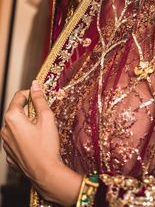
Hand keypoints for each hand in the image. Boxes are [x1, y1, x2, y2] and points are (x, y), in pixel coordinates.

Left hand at [1, 81, 81, 204]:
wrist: (45, 173)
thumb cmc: (47, 145)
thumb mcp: (46, 117)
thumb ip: (39, 99)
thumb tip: (35, 85)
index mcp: (12, 118)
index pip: (19, 96)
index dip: (32, 93)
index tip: (42, 96)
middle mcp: (4, 129)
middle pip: (17, 111)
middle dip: (30, 110)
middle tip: (44, 115)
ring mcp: (5, 143)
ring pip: (16, 125)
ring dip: (27, 124)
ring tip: (41, 131)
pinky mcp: (9, 154)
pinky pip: (16, 139)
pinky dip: (25, 137)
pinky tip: (36, 142)